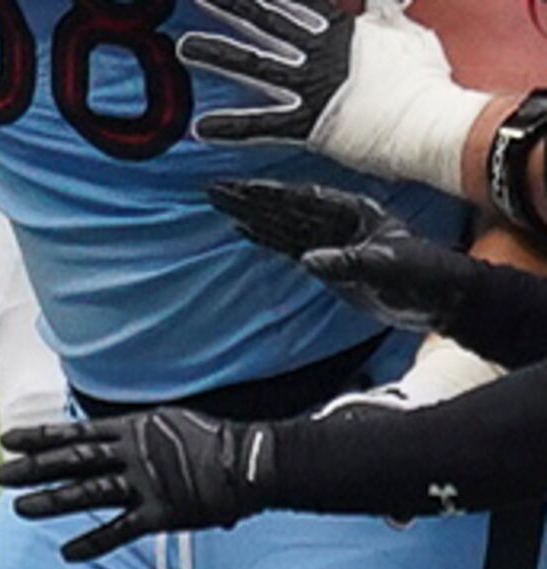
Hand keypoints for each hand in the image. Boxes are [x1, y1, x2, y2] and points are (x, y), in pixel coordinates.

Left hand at [0, 408, 266, 561]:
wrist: (256, 461)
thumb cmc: (214, 444)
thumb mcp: (170, 426)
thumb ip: (135, 436)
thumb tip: (108, 440)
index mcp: (135, 428)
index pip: (77, 433)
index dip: (40, 437)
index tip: (7, 439)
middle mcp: (135, 453)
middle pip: (73, 460)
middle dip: (34, 468)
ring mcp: (148, 482)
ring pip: (88, 493)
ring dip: (52, 501)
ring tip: (19, 508)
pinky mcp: (163, 512)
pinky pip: (121, 531)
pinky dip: (93, 544)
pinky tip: (66, 554)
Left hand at [180, 0, 489, 193]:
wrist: (430, 120)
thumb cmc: (425, 80)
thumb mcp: (406, 34)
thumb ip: (386, 14)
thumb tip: (385, 0)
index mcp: (342, 31)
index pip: (298, 3)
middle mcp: (320, 53)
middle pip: (267, 22)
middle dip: (232, 7)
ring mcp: (311, 85)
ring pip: (255, 64)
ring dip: (217, 55)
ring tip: (184, 47)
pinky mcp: (308, 122)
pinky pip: (262, 125)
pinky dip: (231, 127)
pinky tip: (200, 128)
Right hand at [209, 178, 481, 333]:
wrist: (440, 296)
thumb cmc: (423, 276)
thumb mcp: (388, 267)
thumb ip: (348, 262)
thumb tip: (308, 259)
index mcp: (354, 213)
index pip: (300, 199)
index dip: (266, 194)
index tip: (236, 187)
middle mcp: (339, 222)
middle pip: (284, 205)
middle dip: (248, 197)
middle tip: (213, 188)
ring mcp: (332, 240)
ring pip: (282, 222)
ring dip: (251, 213)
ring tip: (221, 202)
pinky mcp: (327, 260)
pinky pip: (288, 244)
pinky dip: (264, 236)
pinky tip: (244, 229)